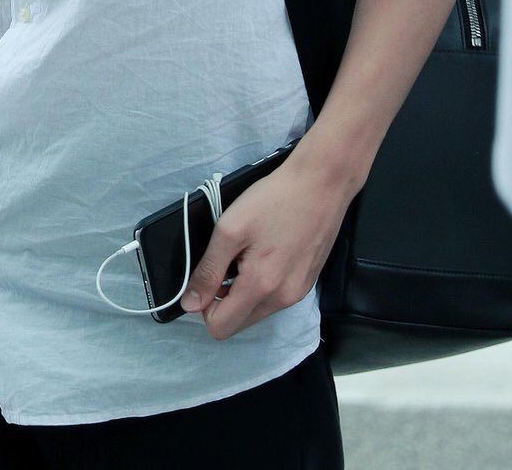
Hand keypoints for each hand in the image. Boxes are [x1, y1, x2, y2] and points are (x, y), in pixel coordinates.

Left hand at [178, 154, 352, 339]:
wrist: (321, 183)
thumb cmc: (273, 200)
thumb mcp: (230, 229)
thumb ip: (208, 270)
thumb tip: (190, 304)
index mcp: (261, 288)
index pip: (220, 328)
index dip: (204, 305)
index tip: (209, 274)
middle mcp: (283, 300)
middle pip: (239, 322)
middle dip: (224, 298)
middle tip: (228, 259)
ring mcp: (298, 293)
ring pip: (257, 311)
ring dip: (243, 290)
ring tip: (248, 251)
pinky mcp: (307, 283)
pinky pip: (275, 298)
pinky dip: (263, 283)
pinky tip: (266, 251)